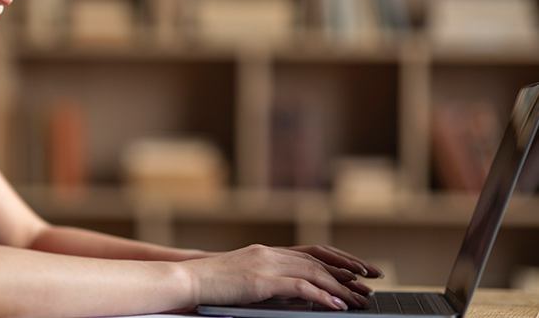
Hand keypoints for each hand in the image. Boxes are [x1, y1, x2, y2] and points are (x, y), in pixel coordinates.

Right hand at [181, 244, 370, 310]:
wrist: (187, 279)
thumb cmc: (212, 285)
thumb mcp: (246, 281)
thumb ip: (272, 284)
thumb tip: (300, 297)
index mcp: (267, 251)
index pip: (311, 251)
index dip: (337, 260)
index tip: (359, 270)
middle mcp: (270, 253)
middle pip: (318, 260)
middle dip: (347, 272)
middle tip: (369, 285)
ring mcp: (266, 264)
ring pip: (314, 272)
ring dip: (341, 287)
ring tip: (360, 300)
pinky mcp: (261, 281)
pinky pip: (300, 287)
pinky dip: (323, 296)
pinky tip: (337, 306)